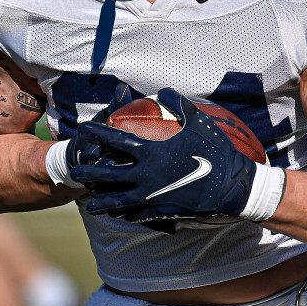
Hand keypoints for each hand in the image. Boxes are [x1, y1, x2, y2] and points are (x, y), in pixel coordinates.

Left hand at [70, 87, 258, 224]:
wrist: (231, 186)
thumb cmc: (215, 152)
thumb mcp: (198, 122)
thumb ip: (178, 104)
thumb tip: (164, 91)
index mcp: (151, 153)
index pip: (116, 141)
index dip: (98, 134)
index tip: (84, 129)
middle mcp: (146, 176)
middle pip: (108, 175)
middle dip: (89, 172)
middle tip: (76, 171)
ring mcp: (152, 196)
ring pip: (118, 201)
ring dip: (101, 201)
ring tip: (89, 202)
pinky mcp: (160, 211)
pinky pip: (136, 214)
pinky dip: (123, 213)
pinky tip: (116, 214)